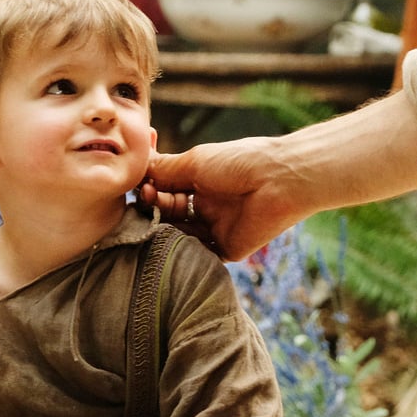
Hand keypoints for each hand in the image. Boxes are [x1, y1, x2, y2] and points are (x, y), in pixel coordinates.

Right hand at [142, 136, 305, 260]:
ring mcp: (217, 227)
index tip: (142, 189)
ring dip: (165, 229)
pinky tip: (168, 241)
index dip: (152, 191)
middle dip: (156, 209)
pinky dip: (182, 250)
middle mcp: (207, 205)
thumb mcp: (194, 162)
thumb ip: (165, 170)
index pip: (167, 191)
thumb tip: (139, 173)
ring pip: (181, 235)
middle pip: (171, 214)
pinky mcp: (227, 249)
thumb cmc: (238, 162)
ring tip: (155, 221)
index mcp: (201, 182)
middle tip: (148, 203)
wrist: (278, 181)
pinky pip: (200, 254)